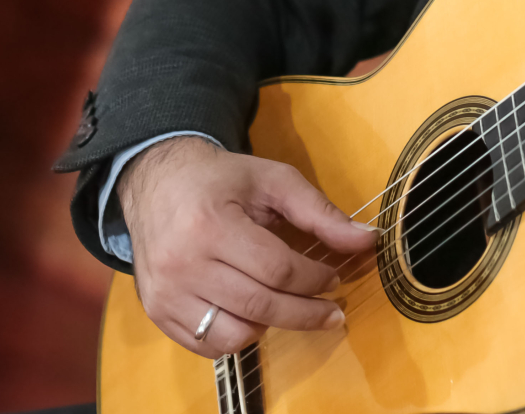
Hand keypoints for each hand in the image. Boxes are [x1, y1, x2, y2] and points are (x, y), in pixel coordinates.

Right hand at [117, 135, 375, 356]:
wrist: (157, 182)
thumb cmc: (221, 180)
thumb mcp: (273, 180)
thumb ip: (319, 212)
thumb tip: (367, 241)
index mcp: (210, 224)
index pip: (276, 269)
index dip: (314, 279)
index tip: (334, 277)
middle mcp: (182, 264)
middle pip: (259, 306)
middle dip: (305, 313)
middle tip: (333, 312)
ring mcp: (165, 293)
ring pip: (233, 335)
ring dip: (270, 326)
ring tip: (286, 307)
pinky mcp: (157, 311)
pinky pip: (207, 345)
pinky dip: (238, 336)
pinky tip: (254, 314)